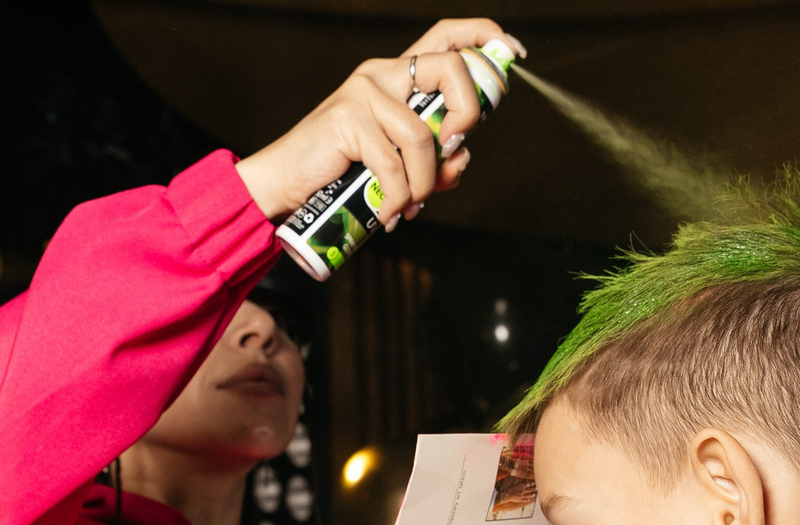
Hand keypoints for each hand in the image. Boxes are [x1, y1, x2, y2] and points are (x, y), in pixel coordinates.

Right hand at [235, 19, 526, 222]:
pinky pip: (394, 163)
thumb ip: (434, 156)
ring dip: (425, 182)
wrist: (285, 185)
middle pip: (449, 68)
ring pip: (423, 134)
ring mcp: (364, 92)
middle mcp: (382, 73)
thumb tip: (461, 158)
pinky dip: (398, 197)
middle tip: (453, 154)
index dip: (484, 37)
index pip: (445, 37)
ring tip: (409, 206)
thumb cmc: (342, 174)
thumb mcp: (398, 162)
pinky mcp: (348, 118)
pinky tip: (388, 213)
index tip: (514, 52)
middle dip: (468, 114)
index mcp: (397, 76)